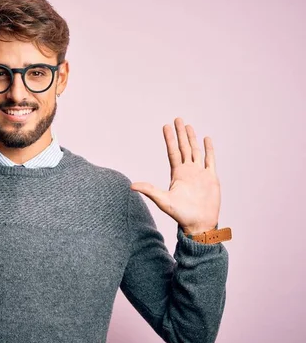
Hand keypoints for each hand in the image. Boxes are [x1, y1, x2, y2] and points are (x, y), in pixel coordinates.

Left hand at [130, 117, 219, 234]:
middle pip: (184, 147)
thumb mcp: (163, 201)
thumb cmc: (180, 215)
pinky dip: (209, 149)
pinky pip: (210, 160)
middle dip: (181, 133)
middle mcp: (188, 171)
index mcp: (177, 174)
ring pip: (196, 151)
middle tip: (178, 119)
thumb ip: (149, 190)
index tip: (166, 126)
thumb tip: (131, 185)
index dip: (169, 139)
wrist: (199, 224)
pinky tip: (206, 139)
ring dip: (193, 138)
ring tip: (189, 126)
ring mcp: (200, 173)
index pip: (173, 151)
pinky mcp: (211, 178)